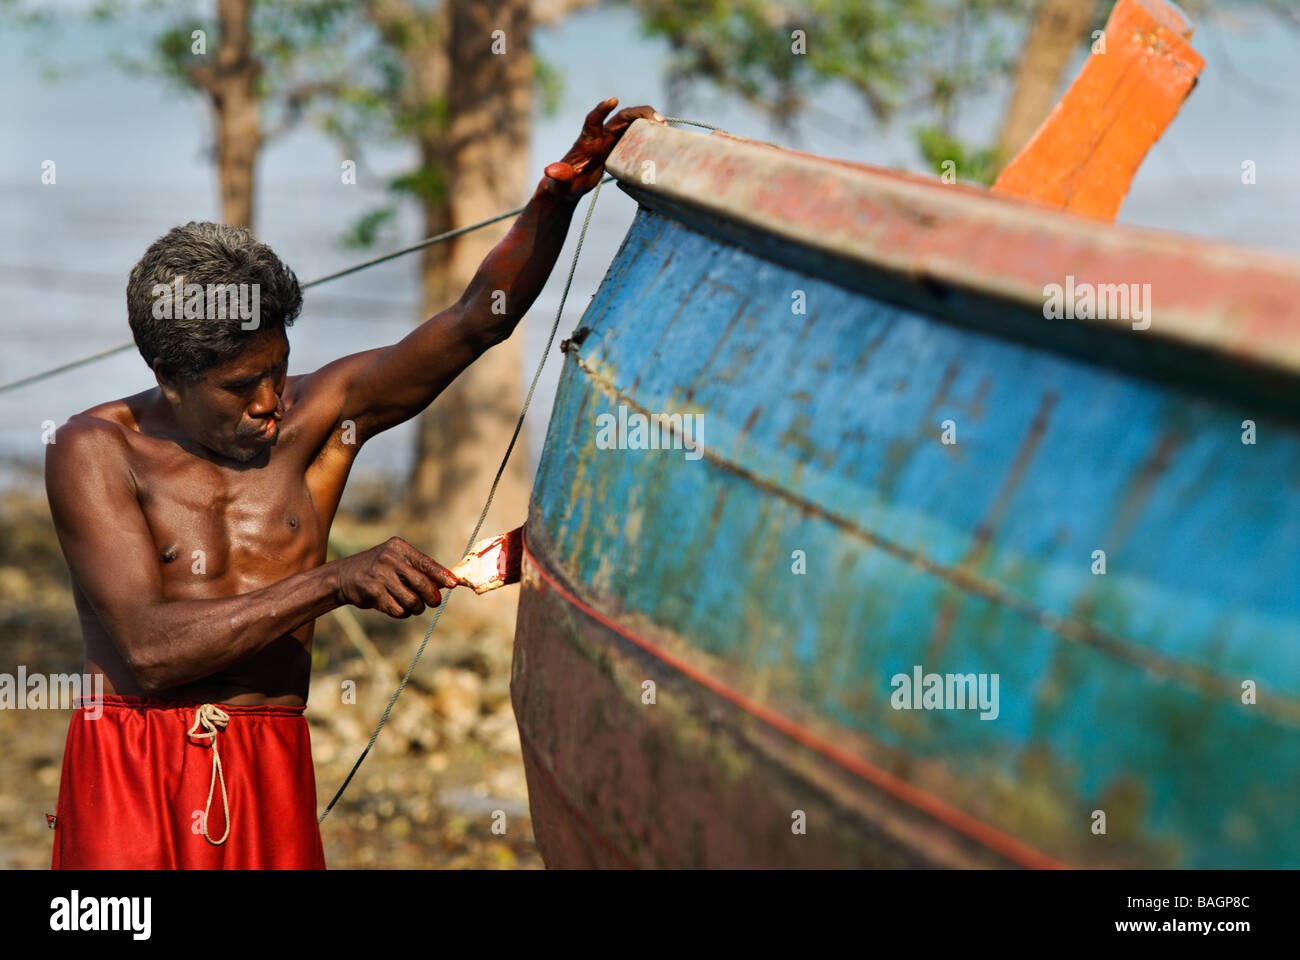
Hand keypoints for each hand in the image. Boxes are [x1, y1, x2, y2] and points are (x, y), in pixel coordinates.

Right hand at [334, 537, 459, 617]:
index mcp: (399, 547)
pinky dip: (403, 613)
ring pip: (412, 600)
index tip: (453, 584)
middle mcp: (389, 559)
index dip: (442, 575)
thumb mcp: (395, 559)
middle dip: (431, 597)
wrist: (343, 576)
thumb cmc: (378, 569)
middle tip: (433, 602)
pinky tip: (399, 608)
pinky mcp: (373, 593)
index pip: (426, 563)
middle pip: (422, 584)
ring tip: (413, 606)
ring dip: (416, 608)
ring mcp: (380, 576)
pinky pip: (398, 610)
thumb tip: (446, 581)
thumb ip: (417, 568)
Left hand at [544, 97, 665, 199]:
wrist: (569, 186)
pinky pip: (635, 134)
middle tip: (658, 120)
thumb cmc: (562, 185)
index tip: (614, 100)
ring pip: (631, 123)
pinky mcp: (618, 147)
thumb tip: (550, 170)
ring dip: (647, 121)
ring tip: (664, 127)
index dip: (602, 110)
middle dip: (639, 114)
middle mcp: (600, 136)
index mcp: (587, 141)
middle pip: (621, 117)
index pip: (593, 120)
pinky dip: (648, 133)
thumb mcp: (559, 183)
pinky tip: (663, 137)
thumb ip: (558, 176)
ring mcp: (611, 140)